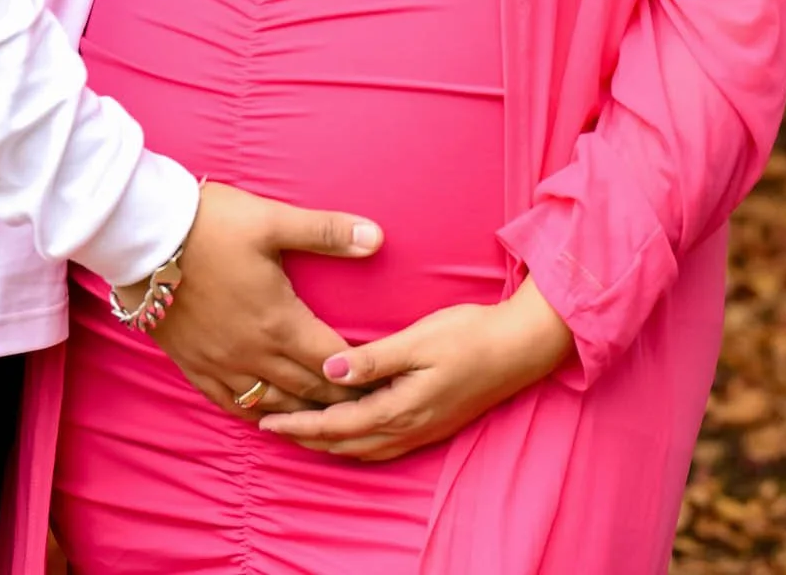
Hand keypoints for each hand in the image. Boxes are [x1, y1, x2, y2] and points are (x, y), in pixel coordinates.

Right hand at [130, 181, 382, 417]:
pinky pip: (231, 404)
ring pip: (272, 404)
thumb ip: (326, 232)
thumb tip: (377, 237)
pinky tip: (267, 415)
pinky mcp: (194, 365)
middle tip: (365, 408)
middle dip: (339, 400)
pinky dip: (256, 414)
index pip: (333, 363)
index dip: (362, 376)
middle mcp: (254, 353)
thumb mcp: (272, 220)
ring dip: (302, 413)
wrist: (144, 237)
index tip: (383, 384)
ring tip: (326, 418)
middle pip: (308, 390)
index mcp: (280, 321)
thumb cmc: (211, 224)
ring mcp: (222, 364)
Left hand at [257, 278, 574, 461]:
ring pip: (363, 449)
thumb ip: (373, 360)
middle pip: (344, 444)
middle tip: (269, 426)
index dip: (299, 425)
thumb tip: (327, 373)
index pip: (336, 426)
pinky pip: (382, 446)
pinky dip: (355, 443)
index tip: (266, 419)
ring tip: (299, 432)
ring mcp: (422, 430)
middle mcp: (408, 428)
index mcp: (400, 409)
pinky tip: (348, 433)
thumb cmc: (469, 335)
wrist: (519, 348)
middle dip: (305, 439)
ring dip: (328, 444)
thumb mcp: (418, 340)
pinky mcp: (432, 423)